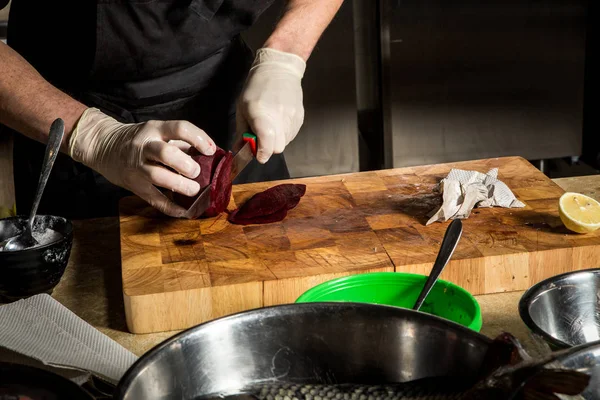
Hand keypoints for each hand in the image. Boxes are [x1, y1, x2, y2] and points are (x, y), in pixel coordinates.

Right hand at [68, 107, 216, 216]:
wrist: (103, 146)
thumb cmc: (139, 139)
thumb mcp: (157, 132)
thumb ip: (181, 142)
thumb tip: (209, 156)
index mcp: (154, 129)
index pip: (180, 128)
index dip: (199, 138)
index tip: (210, 150)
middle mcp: (145, 147)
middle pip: (167, 153)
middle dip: (186, 165)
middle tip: (196, 171)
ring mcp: (138, 167)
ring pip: (158, 176)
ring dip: (180, 185)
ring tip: (194, 189)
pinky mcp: (135, 186)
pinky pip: (154, 199)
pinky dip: (171, 208)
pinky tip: (185, 211)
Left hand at [235, 48, 305, 163]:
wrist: (279, 69)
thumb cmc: (256, 87)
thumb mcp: (242, 108)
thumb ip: (241, 132)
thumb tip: (239, 151)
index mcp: (261, 114)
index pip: (267, 144)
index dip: (262, 153)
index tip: (257, 154)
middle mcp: (279, 117)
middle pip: (277, 148)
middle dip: (268, 148)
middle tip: (260, 138)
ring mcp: (292, 118)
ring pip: (285, 142)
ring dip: (275, 140)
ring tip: (270, 124)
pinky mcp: (300, 118)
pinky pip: (291, 135)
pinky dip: (283, 133)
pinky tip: (278, 120)